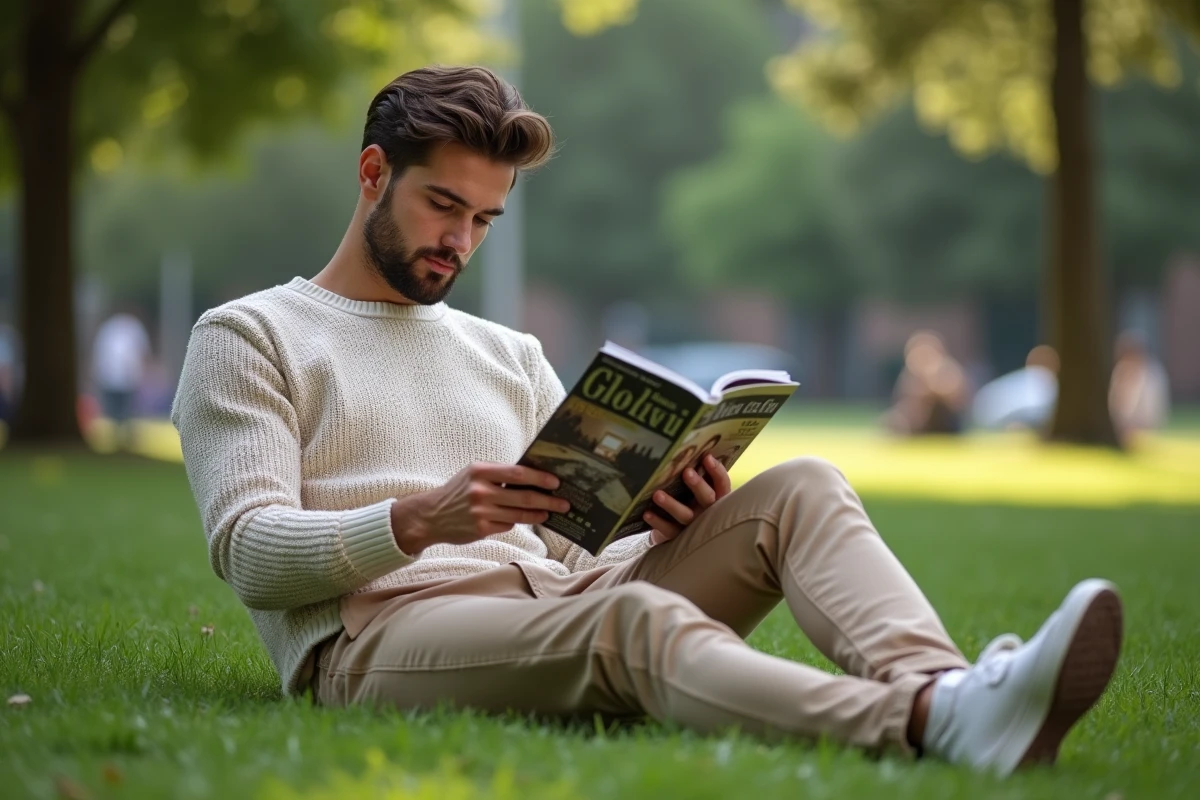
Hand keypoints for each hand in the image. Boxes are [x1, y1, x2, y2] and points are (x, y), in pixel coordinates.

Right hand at [391, 462, 568, 554]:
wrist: (430, 515)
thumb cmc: (457, 492)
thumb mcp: (473, 474)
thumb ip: (498, 475)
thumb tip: (532, 478)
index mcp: (480, 472)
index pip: (518, 473)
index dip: (540, 478)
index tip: (556, 482)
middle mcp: (481, 491)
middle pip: (523, 496)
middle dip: (548, 500)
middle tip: (564, 503)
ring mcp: (481, 512)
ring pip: (519, 514)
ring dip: (539, 514)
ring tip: (551, 512)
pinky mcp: (481, 529)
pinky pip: (508, 525)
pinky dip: (519, 522)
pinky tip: (529, 519)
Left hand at [645, 454, 731, 544]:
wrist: (681, 534)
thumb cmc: (691, 502)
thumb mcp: (699, 490)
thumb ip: (698, 474)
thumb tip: (688, 448)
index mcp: (717, 498)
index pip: (722, 484)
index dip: (717, 471)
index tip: (707, 457)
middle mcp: (708, 512)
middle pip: (707, 499)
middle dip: (698, 485)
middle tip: (686, 472)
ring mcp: (694, 526)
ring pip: (685, 516)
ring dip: (671, 505)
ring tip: (658, 494)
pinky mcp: (678, 537)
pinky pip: (668, 530)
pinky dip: (657, 522)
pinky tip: (647, 513)